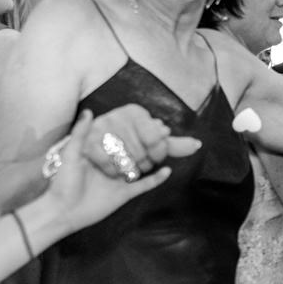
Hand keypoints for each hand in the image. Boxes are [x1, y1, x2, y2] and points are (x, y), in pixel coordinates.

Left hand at [45, 110, 177, 233]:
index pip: (121, 138)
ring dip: (154, 157)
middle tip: (164, 130)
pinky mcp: (125, 193)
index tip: (149, 119)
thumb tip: (90, 111)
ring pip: (141, 166)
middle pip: (135, 150)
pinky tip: (167, 170)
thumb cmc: (63, 183)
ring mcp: (119, 179)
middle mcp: (112, 165)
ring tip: (169, 144)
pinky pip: (144, 185)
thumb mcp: (71, 154)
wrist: (63, 212)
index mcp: (100, 154)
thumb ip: (80, 133)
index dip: (136, 129)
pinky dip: (157, 179)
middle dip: (149, 141)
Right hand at [82, 104, 201, 179]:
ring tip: (130, 167)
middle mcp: (115, 116)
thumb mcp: (151, 140)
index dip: (159, 153)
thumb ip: (174, 144)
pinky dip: (115, 172)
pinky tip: (120, 172)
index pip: (156, 138)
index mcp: (134, 112)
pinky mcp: (85, 145)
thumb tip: (197, 145)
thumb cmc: (128, 143)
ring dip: (131, 170)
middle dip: (145, 163)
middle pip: (141, 152)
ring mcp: (99, 130)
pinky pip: (107, 165)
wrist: (91, 151)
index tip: (156, 156)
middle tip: (141, 163)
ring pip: (125, 161)